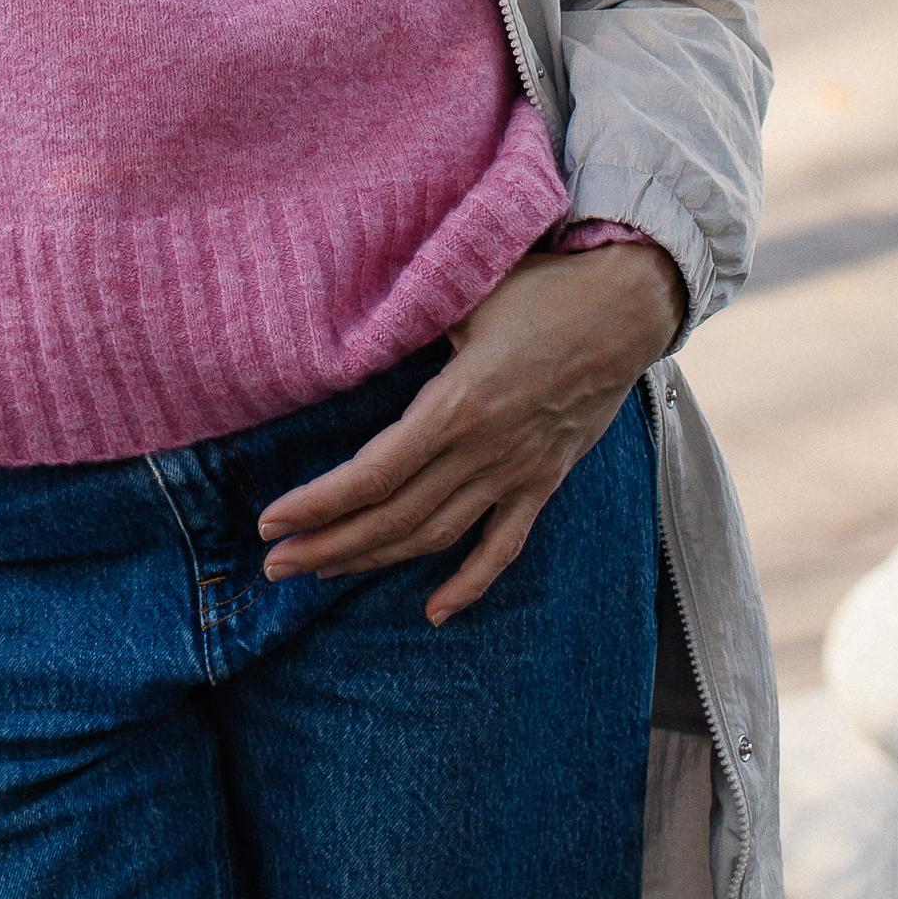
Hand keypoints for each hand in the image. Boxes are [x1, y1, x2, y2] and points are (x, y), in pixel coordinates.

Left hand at [255, 240, 684, 626]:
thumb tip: (354, 333)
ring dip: (376, 560)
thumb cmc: (541, 288)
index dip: (319, 503)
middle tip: (275, 566)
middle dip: (329, 544)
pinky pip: (504, 545)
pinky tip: (435, 610)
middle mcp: (485, 450)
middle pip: (395, 516)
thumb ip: (413, 321)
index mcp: (458, 404)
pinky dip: (470, 582)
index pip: (373, 473)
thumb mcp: (466, 296)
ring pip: (437, 536)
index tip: (271, 520)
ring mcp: (518, 473)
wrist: (626, 307)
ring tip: (322, 572)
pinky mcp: (546, 481)